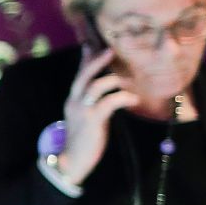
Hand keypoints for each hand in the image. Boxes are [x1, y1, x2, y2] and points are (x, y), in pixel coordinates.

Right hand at [56, 48, 138, 185]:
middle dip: (97, 61)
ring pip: (95, 86)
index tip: (93, 44)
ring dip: (113, 80)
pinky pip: (108, 103)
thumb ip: (92, 102)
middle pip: (83, 75)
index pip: (79, 74)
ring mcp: (82, 110)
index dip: (87, 59)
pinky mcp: (92, 120)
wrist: (71, 160)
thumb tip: (107, 91)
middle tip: (110, 50)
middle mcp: (74, 101)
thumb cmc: (83, 138)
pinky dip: (123, 98)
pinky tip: (133, 99)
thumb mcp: (85, 116)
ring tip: (128, 81)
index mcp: (73, 99)